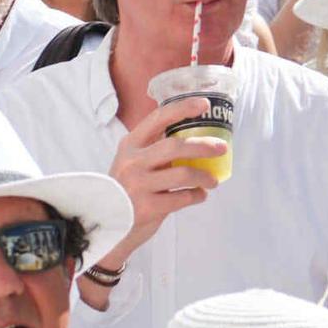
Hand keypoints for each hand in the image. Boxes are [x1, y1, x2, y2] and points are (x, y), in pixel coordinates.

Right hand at [101, 96, 221, 261]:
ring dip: (204, 176)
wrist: (106, 223)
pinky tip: (199, 195)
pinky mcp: (147, 208)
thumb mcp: (132, 162)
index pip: (158, 118)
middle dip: (203, 146)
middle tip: (221, 148)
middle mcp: (132, 162)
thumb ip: (154, 149)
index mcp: (130, 145)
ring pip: (183, 174)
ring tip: (212, 181)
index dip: (183, 108)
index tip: (204, 104)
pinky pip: (182, 198)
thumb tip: (194, 137)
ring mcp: (138, 185)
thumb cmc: (126, 188)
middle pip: (175, 146)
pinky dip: (196, 196)